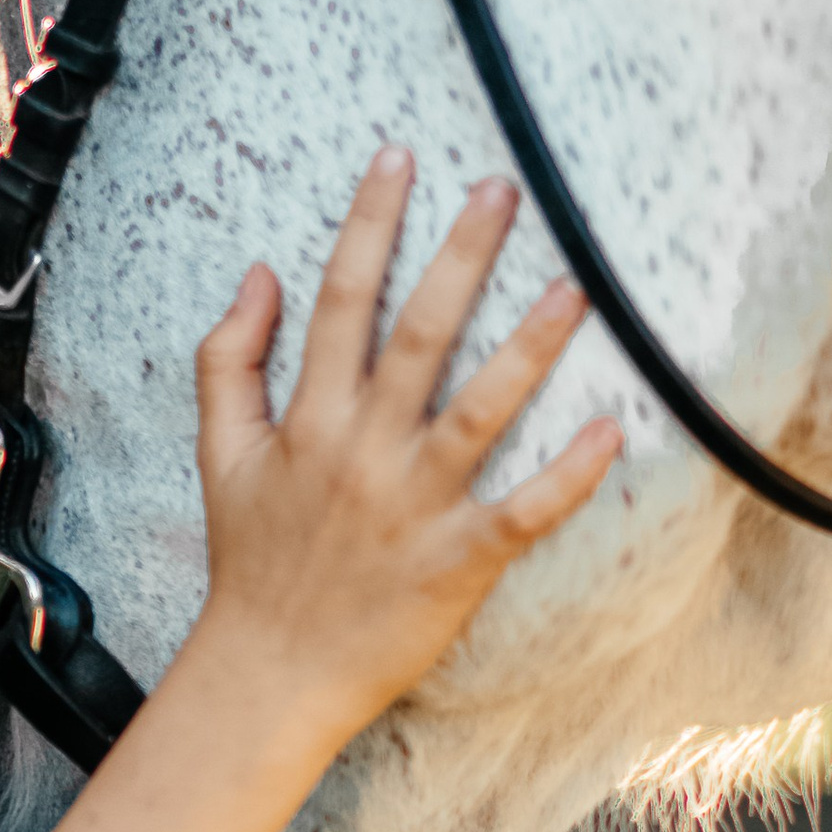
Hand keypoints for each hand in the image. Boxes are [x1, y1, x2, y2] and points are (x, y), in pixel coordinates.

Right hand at [188, 147, 620, 755]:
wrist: (270, 671)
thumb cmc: (252, 560)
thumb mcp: (219, 453)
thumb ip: (228, 359)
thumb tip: (258, 274)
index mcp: (309, 419)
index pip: (341, 300)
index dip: (369, 224)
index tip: (400, 160)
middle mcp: (363, 450)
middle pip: (419, 334)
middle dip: (461, 255)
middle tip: (505, 189)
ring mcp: (414, 505)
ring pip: (479, 410)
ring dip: (528, 347)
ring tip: (576, 287)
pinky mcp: (457, 560)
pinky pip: (522, 510)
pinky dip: (568, 476)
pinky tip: (612, 430)